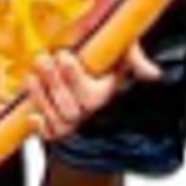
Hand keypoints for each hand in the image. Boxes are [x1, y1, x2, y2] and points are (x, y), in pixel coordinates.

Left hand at [27, 43, 160, 141]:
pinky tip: (32, 116)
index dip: (74, 76)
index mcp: (104, 94)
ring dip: (43, 99)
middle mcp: (88, 110)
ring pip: (58, 120)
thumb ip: (134, 59)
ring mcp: (72, 118)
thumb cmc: (104, 57)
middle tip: (43, 60)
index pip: (90, 95)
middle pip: (70, 108)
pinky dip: (41, 128)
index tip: (63, 55)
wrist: (88, 65)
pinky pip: (50, 134)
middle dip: (54, 84)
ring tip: (32, 77)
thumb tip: (153, 74)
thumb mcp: (122, 51)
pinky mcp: (57, 124)